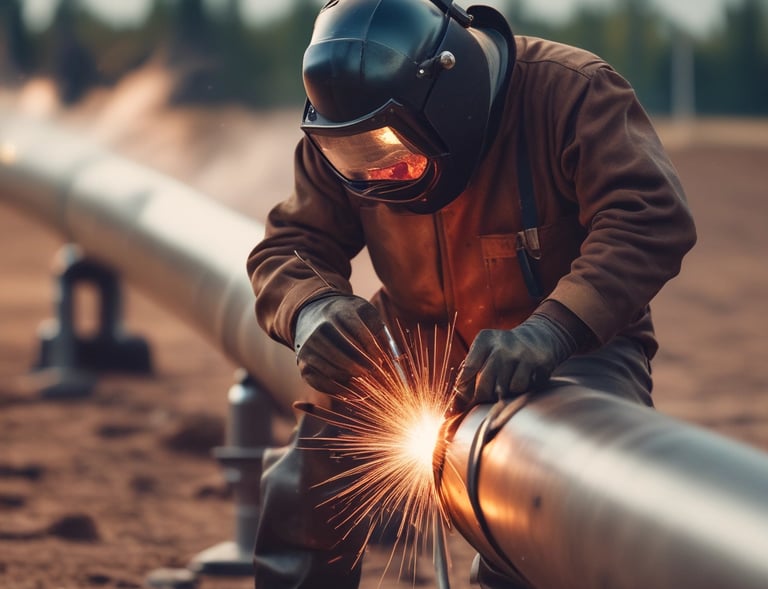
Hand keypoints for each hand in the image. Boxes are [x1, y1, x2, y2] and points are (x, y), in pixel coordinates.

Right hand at [294, 294, 388, 394]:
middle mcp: (319, 330)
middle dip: (364, 368)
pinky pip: (322, 383)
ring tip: (364, 378)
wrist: (311, 313)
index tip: (381, 360)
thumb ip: (380, 332)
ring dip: (353, 379)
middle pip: (346, 357)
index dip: (373, 351)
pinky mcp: (302, 364)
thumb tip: (396, 358)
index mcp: (338, 313)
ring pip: (335, 371)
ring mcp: (308, 348)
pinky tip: (353, 391)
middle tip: (373, 373)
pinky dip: (339, 390)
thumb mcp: (364, 313)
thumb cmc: (346, 316)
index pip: (360, 336)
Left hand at [452, 313, 577, 410]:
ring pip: (506, 390)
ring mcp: (522, 354)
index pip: (468, 369)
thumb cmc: (504, 349)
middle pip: (485, 385)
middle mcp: (503, 345)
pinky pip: (524, 389)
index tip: (460, 401)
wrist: (540, 335)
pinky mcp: (539, 363)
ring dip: (505, 393)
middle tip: (486, 397)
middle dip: (483, 397)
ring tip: (507, 385)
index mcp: (485, 340)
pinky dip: (521, 390)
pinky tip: (523, 381)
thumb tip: (455, 404)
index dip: (463, 389)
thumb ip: (469, 370)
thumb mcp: (486, 349)